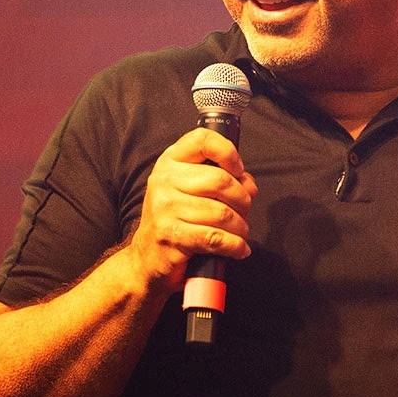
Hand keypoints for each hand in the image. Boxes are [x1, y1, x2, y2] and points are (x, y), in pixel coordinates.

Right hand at [126, 128, 257, 292]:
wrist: (148, 256)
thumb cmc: (176, 219)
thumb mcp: (191, 191)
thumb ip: (222, 180)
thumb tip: (250, 186)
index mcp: (170, 162)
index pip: (201, 140)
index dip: (227, 152)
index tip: (238, 170)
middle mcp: (164, 180)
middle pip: (220, 180)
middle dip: (242, 200)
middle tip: (244, 212)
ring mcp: (164, 208)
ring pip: (222, 213)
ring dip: (240, 227)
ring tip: (240, 233)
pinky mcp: (171, 235)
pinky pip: (215, 238)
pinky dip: (235, 246)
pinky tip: (239, 249)